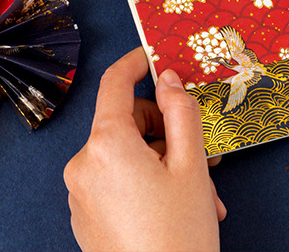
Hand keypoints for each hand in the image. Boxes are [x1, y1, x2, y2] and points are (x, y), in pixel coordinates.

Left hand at [64, 47, 225, 251]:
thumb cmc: (178, 235)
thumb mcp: (192, 163)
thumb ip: (182, 110)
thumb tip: (169, 79)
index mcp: (106, 145)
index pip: (115, 83)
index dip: (137, 63)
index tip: (156, 55)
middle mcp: (84, 165)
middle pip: (128, 122)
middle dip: (170, 131)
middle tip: (206, 153)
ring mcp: (81, 194)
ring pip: (129, 154)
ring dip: (167, 162)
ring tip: (202, 190)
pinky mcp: (86, 217)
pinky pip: (119, 180)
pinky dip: (149, 181)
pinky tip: (179, 204)